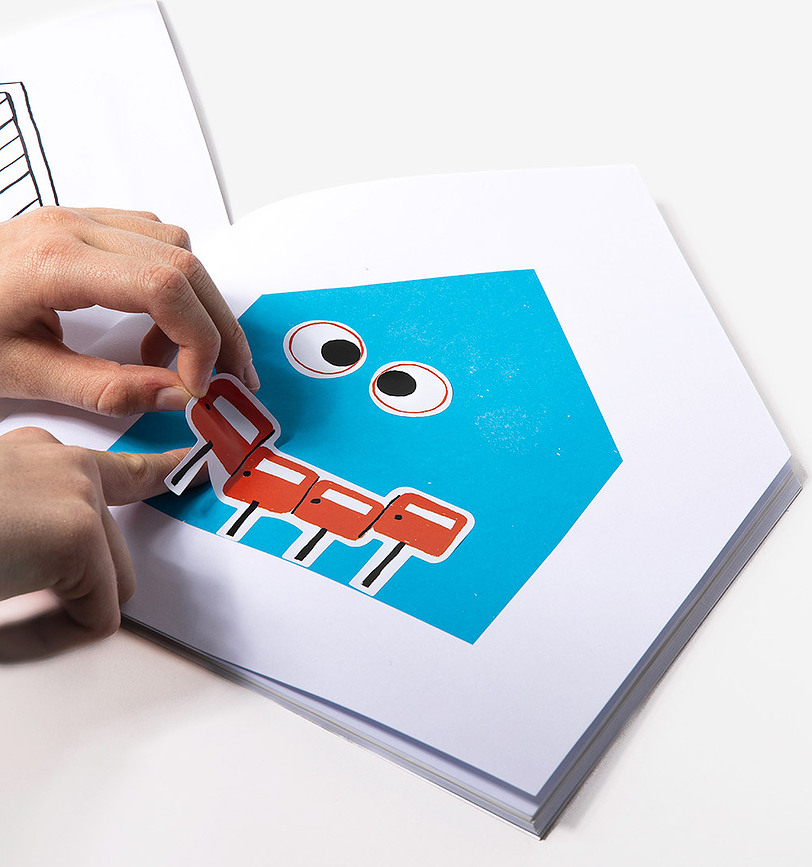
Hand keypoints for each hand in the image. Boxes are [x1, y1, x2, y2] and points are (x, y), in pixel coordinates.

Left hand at [0, 206, 258, 414]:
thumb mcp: (22, 375)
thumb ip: (108, 388)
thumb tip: (178, 395)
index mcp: (54, 261)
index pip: (163, 287)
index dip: (197, 340)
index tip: (196, 385)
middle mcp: (74, 227)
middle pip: (185, 264)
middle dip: (217, 327)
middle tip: (230, 375)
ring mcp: (79, 218)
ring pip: (178, 247)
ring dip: (196, 305)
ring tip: (176, 356)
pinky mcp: (83, 223)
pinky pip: (155, 241)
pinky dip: (174, 285)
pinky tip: (153, 323)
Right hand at [0, 426, 185, 660]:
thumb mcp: (0, 516)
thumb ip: (30, 524)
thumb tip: (43, 553)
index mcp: (37, 456)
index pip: (118, 467)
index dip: (159, 473)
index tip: (188, 469)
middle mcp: (64, 463)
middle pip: (115, 547)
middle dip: (80, 586)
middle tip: (19, 589)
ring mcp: (76, 493)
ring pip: (112, 582)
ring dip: (65, 611)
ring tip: (2, 603)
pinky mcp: (79, 533)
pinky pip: (99, 615)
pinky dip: (55, 637)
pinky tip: (7, 619)